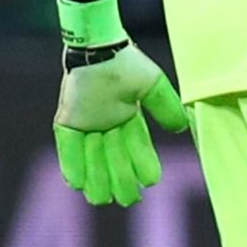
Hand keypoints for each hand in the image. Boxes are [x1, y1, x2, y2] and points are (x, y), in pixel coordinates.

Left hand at [54, 42, 189, 205]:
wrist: (97, 47)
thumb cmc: (127, 62)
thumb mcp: (152, 85)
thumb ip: (165, 107)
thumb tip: (179, 129)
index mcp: (128, 116)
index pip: (138, 146)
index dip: (144, 163)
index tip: (152, 180)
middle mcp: (106, 124)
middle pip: (114, 158)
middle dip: (122, 180)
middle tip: (129, 199)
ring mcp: (85, 123)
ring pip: (91, 158)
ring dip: (97, 179)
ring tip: (102, 200)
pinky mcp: (66, 121)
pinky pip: (68, 148)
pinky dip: (72, 165)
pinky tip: (76, 184)